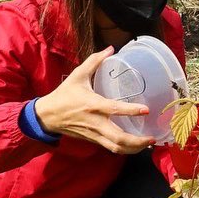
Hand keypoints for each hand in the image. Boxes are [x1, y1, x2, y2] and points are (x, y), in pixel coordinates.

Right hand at [34, 46, 154, 153]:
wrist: (46, 116)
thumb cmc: (64, 95)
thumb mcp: (78, 75)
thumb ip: (94, 61)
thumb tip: (110, 48)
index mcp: (93, 105)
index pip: (114, 109)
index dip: (131, 110)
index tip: (146, 110)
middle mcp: (95, 122)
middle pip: (118, 138)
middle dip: (137, 141)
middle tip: (152, 138)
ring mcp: (94, 134)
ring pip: (115, 147)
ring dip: (133, 148)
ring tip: (147, 144)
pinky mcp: (93, 140)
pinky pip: (110, 148)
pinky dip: (124, 149)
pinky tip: (135, 145)